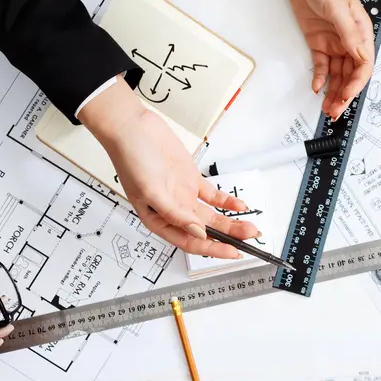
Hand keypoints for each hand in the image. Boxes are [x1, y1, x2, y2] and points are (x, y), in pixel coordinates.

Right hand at [79, 80, 258, 257]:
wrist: (131, 127)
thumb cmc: (130, 159)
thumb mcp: (151, 191)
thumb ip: (176, 214)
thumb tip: (198, 232)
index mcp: (158, 220)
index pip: (190, 242)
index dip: (213, 249)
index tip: (233, 252)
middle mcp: (173, 211)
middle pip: (205, 231)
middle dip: (228, 238)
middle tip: (249, 240)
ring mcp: (183, 195)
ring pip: (212, 216)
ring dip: (231, 223)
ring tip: (250, 227)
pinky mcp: (191, 179)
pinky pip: (213, 196)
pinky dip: (227, 202)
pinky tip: (240, 207)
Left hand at [284, 0, 373, 118]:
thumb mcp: (337, 8)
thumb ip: (348, 34)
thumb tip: (358, 56)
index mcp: (360, 33)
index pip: (364, 65)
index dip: (356, 84)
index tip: (345, 95)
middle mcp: (349, 41)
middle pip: (351, 75)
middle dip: (344, 95)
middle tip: (335, 111)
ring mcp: (333, 42)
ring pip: (336, 75)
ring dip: (333, 92)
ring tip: (327, 108)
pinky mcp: (318, 41)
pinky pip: (322, 66)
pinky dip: (320, 78)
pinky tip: (317, 88)